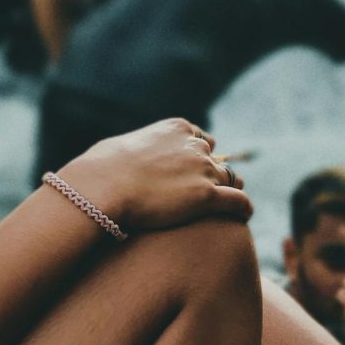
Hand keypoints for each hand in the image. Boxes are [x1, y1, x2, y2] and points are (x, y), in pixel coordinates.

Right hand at [64, 117, 251, 234]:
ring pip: (230, 179)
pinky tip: (243, 216)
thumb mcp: (119, 148)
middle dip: (212, 174)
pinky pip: (238, 200)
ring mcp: (203, 170)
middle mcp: (195, 146)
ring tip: (228, 207)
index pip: (201, 139)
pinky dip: (243, 207)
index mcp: (177, 128)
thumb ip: (132, 150)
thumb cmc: (101, 169)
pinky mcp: (206, 196)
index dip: (198, 156)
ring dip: (227, 190)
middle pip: (216, 159)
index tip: (193, 171)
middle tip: (206, 193)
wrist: (103, 186)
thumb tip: (120, 158)